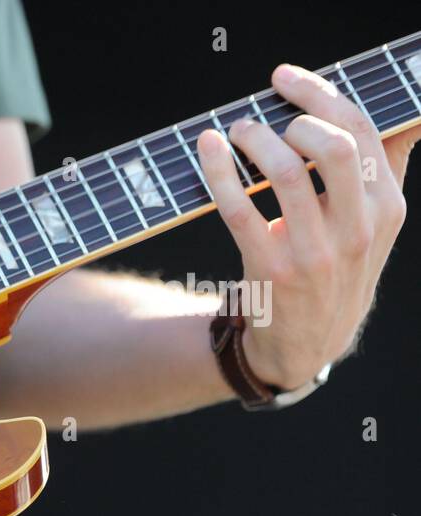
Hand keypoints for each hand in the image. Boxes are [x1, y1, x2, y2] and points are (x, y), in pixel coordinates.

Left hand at [196, 63, 417, 389]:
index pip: (363, 133)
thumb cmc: (337, 268)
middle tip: (262, 116)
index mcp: (387, 208)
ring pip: (287, 173)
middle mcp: (358, 229)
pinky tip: (208, 150)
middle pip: (336, 148)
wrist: (308, 342)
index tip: (284, 78)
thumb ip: (387, 170)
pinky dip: (219, 172)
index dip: (321, 95)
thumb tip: (406, 114)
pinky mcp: (271, 270)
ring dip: (254, 140)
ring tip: (234, 131)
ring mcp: (314, 253)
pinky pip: (240, 210)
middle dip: (295, 116)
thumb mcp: (376, 225)